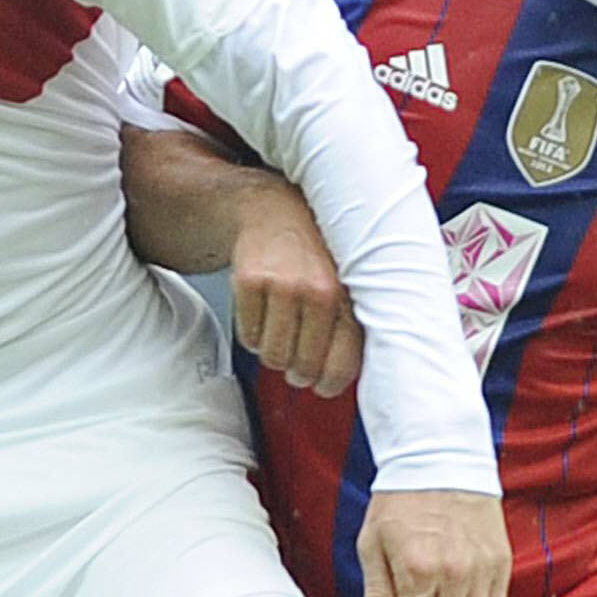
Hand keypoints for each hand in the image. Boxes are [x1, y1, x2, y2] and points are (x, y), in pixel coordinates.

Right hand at [228, 182, 362, 395]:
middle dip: (297, 372)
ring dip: (273, 353)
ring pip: (272, 357)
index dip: (328, 384)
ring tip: (280, 331)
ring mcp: (282, 286)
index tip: (321, 385)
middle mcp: (318, 291)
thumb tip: (337, 380)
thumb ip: (348, 329)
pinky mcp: (250, 282)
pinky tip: (263, 314)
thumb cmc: (315, 256)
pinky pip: (248, 337)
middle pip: (302, 367)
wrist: (276, 211)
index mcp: (347, 298)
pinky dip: (253, 335)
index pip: (341, 365)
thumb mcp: (344, 287)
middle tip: (295, 362)